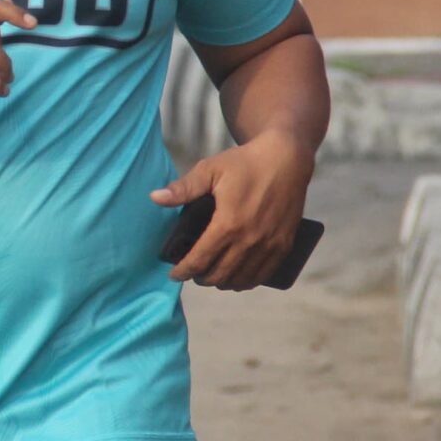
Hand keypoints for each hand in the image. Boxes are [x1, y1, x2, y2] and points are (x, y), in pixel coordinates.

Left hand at [152, 130, 315, 288]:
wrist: (286, 158)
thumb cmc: (245, 163)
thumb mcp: (210, 170)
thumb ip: (183, 188)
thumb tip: (154, 198)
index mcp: (228, 224)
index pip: (200, 260)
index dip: (184, 271)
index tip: (174, 275)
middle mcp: (249, 239)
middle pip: (219, 274)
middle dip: (201, 278)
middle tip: (192, 274)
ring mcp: (269, 244)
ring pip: (241, 279)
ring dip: (223, 282)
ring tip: (212, 276)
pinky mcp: (284, 244)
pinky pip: (264, 274)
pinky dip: (247, 281)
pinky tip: (238, 279)